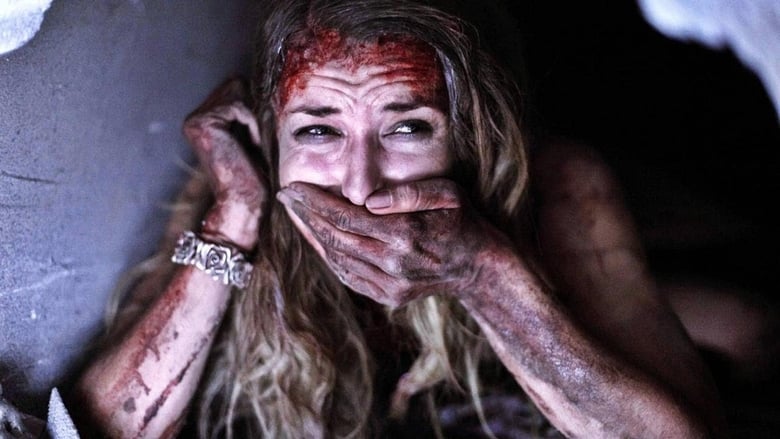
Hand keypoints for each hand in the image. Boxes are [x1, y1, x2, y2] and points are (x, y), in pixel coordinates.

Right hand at [182, 77, 266, 249]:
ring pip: (239, 91)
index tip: (262, 135)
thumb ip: (254, 110)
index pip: (238, 87)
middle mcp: (196, 117)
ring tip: (254, 145)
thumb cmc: (255, 175)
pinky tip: (250, 146)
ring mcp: (196, 119)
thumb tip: (270, 80)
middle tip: (257, 141)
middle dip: (255, 109)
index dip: (257, 106)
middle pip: (238, 84)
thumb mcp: (256, 135)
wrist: (245, 203)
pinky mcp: (202, 123)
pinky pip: (238, 105)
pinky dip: (252, 124)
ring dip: (254, 118)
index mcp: (206, 119)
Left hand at [277, 179, 502, 306]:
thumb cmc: (460, 220)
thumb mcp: (447, 194)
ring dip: (312, 235)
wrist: (476, 265)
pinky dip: (328, 256)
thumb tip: (369, 199)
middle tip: (286, 197)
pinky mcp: (388, 297)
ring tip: (296, 214)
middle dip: (305, 215)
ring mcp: (390, 285)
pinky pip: (347, 275)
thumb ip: (410, 193)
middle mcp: (393, 264)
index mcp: (405, 235)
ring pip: (337, 259)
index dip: (314, 201)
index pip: (345, 215)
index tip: (292, 187)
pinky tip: (317, 237)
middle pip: (335, 237)